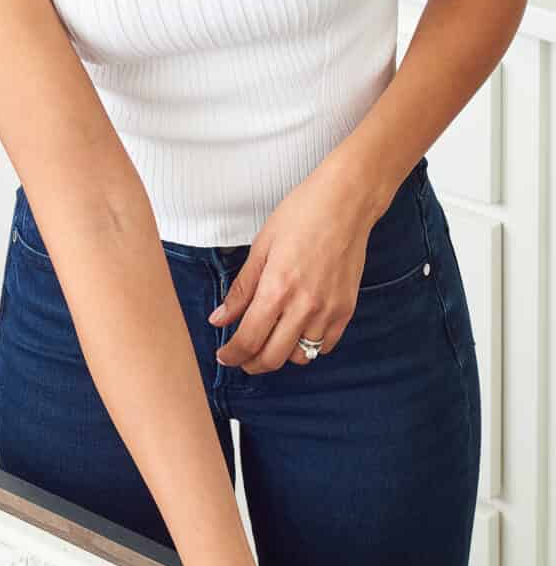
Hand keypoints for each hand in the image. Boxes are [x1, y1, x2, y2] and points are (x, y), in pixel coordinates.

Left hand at [210, 165, 377, 373]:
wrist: (347, 202)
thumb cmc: (302, 214)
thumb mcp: (261, 247)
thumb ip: (241, 289)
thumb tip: (219, 318)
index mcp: (276, 290)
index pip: (248, 340)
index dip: (231, 355)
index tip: (224, 356)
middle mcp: (304, 307)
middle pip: (272, 358)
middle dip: (251, 363)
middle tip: (241, 356)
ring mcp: (329, 310)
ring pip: (300, 356)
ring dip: (280, 354)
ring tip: (269, 340)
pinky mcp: (347, 309)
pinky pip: (325, 346)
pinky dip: (308, 346)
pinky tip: (296, 331)